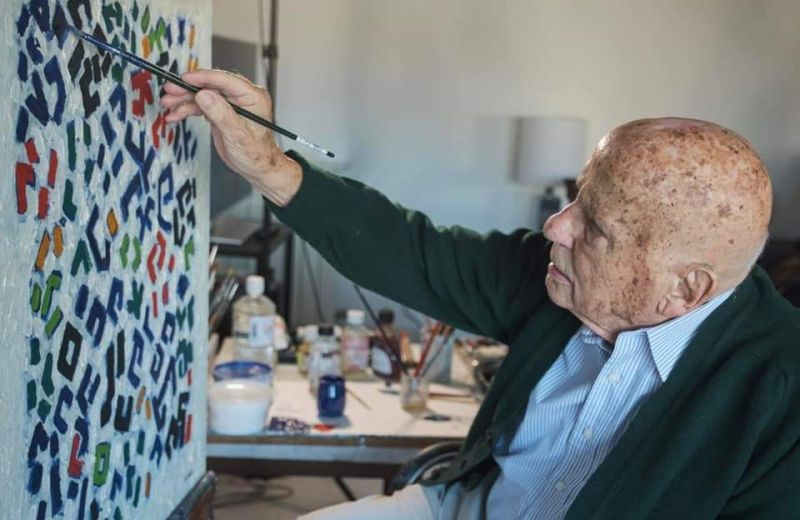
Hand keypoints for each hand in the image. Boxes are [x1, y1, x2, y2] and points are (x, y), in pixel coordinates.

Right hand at [160, 69, 301, 205]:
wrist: (257, 168)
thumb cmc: (256, 154)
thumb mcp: (238, 135)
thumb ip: (221, 114)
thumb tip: (204, 95)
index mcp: (253, 97)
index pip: (225, 80)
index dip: (203, 78)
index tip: (185, 78)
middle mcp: (242, 97)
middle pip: (211, 86)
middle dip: (188, 89)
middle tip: (170, 91)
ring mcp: (230, 104)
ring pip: (203, 95)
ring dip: (184, 100)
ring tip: (168, 104)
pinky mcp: (221, 112)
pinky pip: (202, 106)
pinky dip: (188, 110)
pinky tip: (175, 115)